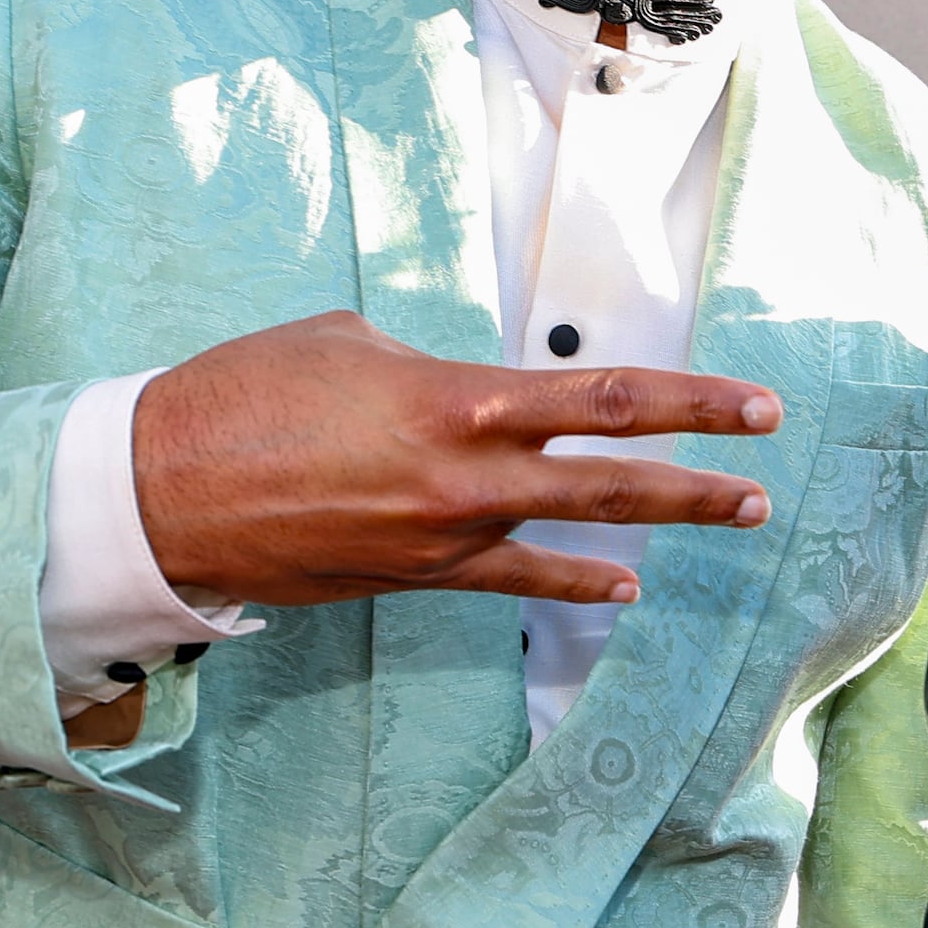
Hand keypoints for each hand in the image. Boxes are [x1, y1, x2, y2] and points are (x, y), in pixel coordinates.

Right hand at [127, 311, 779, 608]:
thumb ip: (429, 366)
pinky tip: (620, 587)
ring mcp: (442, 536)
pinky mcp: (410, 577)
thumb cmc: (245, 394)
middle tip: (765, 479)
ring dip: (655, 529)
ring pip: (572, 531)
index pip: (604, 398)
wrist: (162, 493)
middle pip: (613, 478)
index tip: (754, 403)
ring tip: (728, 518)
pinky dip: (571, 578)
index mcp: (457, 400)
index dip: (690, 402)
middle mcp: (466, 475)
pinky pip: (511, 578)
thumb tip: (465, 389)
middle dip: (700, 478)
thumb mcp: (348, 340)